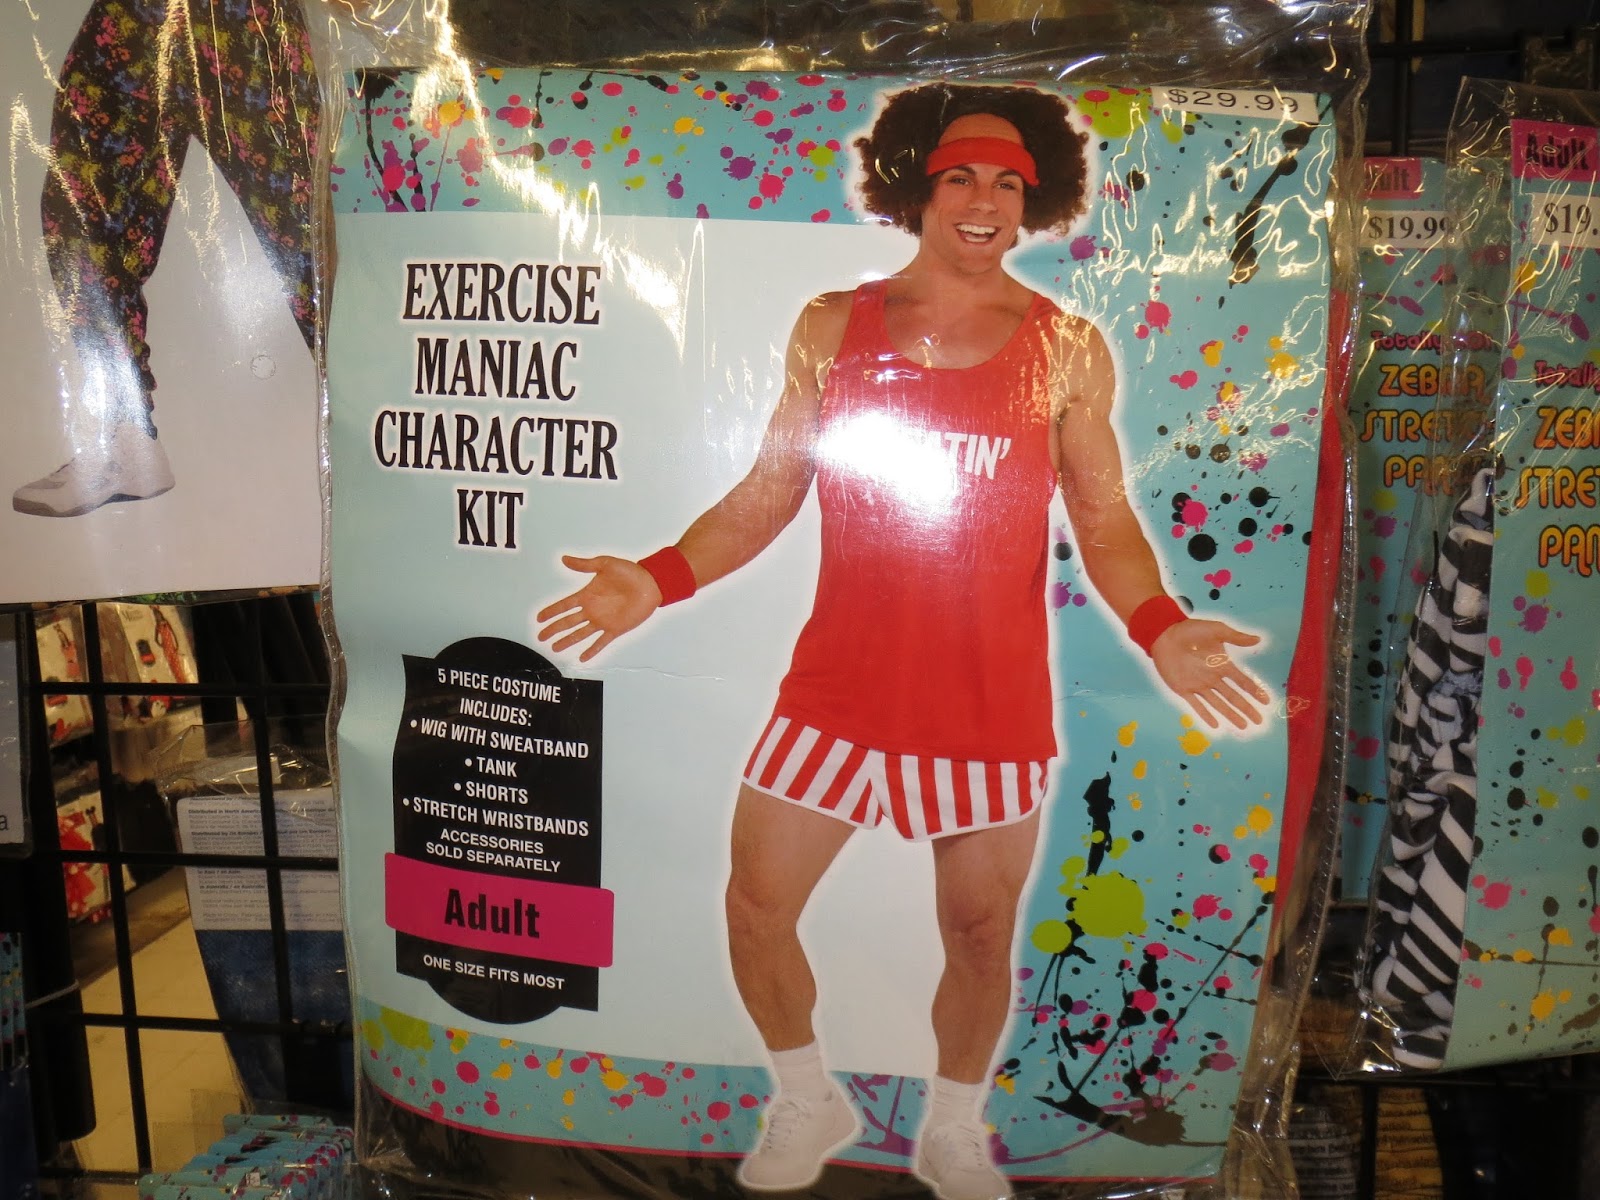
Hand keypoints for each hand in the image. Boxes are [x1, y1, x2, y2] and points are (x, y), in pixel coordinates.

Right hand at [535, 555, 662, 661]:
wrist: (651, 584)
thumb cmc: (630, 572)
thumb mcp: (605, 564)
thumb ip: (584, 564)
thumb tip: (564, 559)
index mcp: (587, 595)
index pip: (564, 605)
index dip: (551, 612)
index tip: (539, 618)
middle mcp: (592, 610)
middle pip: (568, 622)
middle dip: (554, 629)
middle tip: (541, 637)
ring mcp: (602, 621)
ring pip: (580, 634)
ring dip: (567, 641)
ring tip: (554, 648)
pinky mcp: (615, 629)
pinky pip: (601, 642)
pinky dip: (592, 650)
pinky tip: (582, 657)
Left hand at [1149, 619, 1269, 730]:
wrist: (1164, 635)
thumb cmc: (1190, 630)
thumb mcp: (1216, 630)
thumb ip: (1236, 637)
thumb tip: (1258, 639)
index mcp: (1222, 665)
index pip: (1242, 681)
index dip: (1255, 691)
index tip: (1266, 701)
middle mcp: (1213, 678)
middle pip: (1233, 697)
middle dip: (1246, 708)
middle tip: (1258, 720)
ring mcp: (1199, 685)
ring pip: (1218, 704)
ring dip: (1231, 715)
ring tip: (1243, 726)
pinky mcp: (1184, 689)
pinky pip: (1197, 705)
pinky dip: (1206, 715)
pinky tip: (1216, 725)